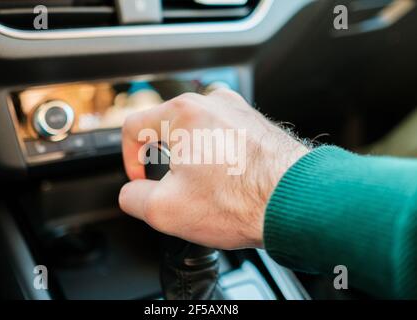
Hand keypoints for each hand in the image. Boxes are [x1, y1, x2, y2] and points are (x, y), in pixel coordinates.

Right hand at [118, 89, 308, 248]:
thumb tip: (132, 193)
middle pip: (166, 130)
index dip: (129, 159)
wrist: (296, 202)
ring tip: (208, 188)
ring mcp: (237, 111)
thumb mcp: (165, 210)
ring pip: (195, 135)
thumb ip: (133, 198)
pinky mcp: (254, 125)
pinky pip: (222, 138)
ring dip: (192, 161)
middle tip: (178, 190)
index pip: (133, 127)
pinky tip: (228, 181)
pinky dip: (217, 158)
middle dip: (165, 162)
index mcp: (183, 113)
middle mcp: (211, 102)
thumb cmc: (240, 201)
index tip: (141, 180)